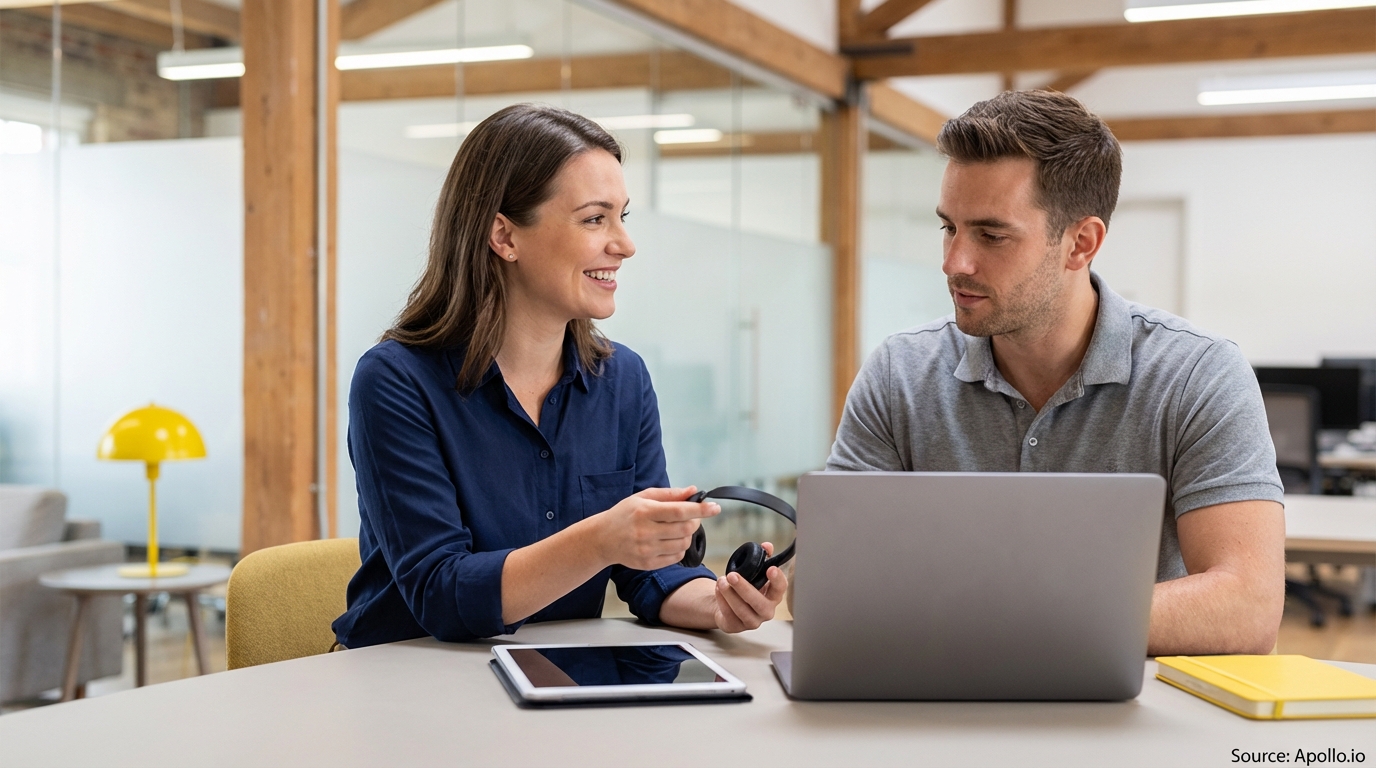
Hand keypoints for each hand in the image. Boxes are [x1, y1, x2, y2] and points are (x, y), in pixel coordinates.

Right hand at [592, 486, 718, 570]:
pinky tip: (669, 540)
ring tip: (678, 528)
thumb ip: (670, 494)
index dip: (701, 510)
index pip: (679, 511)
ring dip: (687, 535)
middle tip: (692, 517)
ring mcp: (646, 550)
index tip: (715, 508)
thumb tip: (694, 491)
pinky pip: (675, 557)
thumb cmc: (624, 515)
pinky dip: (679, 548)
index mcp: (645, 511)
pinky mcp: (647, 563)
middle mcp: (645, 532)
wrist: (602, 539)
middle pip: (685, 529)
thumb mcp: (643, 497)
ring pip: (683, 544)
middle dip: (695, 522)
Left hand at [713, 542, 788, 632]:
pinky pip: (729, 615)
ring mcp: (752, 621)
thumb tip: (767, 546)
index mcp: (773, 595)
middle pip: (759, 602)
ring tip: (721, 581)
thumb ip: (761, 558)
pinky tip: (718, 589)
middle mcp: (766, 610)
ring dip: (730, 594)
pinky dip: (722, 601)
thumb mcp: (754, 573)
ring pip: (742, 610)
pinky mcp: (736, 627)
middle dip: (745, 588)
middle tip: (732, 575)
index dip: (777, 579)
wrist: (730, 606)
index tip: (770, 569)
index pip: (781, 588)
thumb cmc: (746, 588)